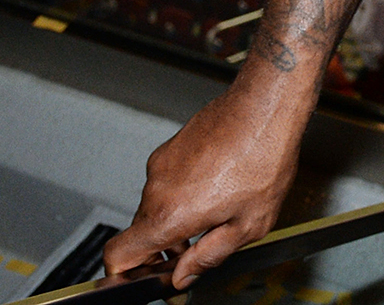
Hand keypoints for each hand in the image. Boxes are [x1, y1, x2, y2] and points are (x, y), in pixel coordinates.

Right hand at [104, 82, 309, 289]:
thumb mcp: (250, 223)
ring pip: (156, 204)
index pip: (117, 256)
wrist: (266, 106)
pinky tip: (218, 182)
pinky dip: (184, 190)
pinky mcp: (170, 147)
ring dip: (177, 215)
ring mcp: (161, 164)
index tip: (148, 276)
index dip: (126, 273)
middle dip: (164, 245)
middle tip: (198, 245)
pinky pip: (168, 180)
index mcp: (170, 215)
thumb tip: (183, 276)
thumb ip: (210, 256)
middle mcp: (157, 189)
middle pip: (142, 232)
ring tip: (219, 207)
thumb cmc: (265, 156)